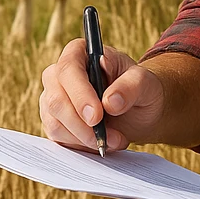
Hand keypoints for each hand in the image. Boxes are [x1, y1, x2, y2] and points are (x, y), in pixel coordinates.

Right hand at [39, 39, 166, 152]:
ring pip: (55, 123)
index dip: (80, 94)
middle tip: (108, 137)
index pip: (68, 69)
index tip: (96, 116)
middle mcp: (60, 74)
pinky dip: (81, 145)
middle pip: (56, 99)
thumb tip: (110, 101)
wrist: (139, 111)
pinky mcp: (55, 123)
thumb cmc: (140, 88)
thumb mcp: (145, 83)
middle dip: (82, 124)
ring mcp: (54, 99)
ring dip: (85, 138)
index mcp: (79, 52)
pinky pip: (59, 138)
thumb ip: (131, 86)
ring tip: (114, 139)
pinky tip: (102, 142)